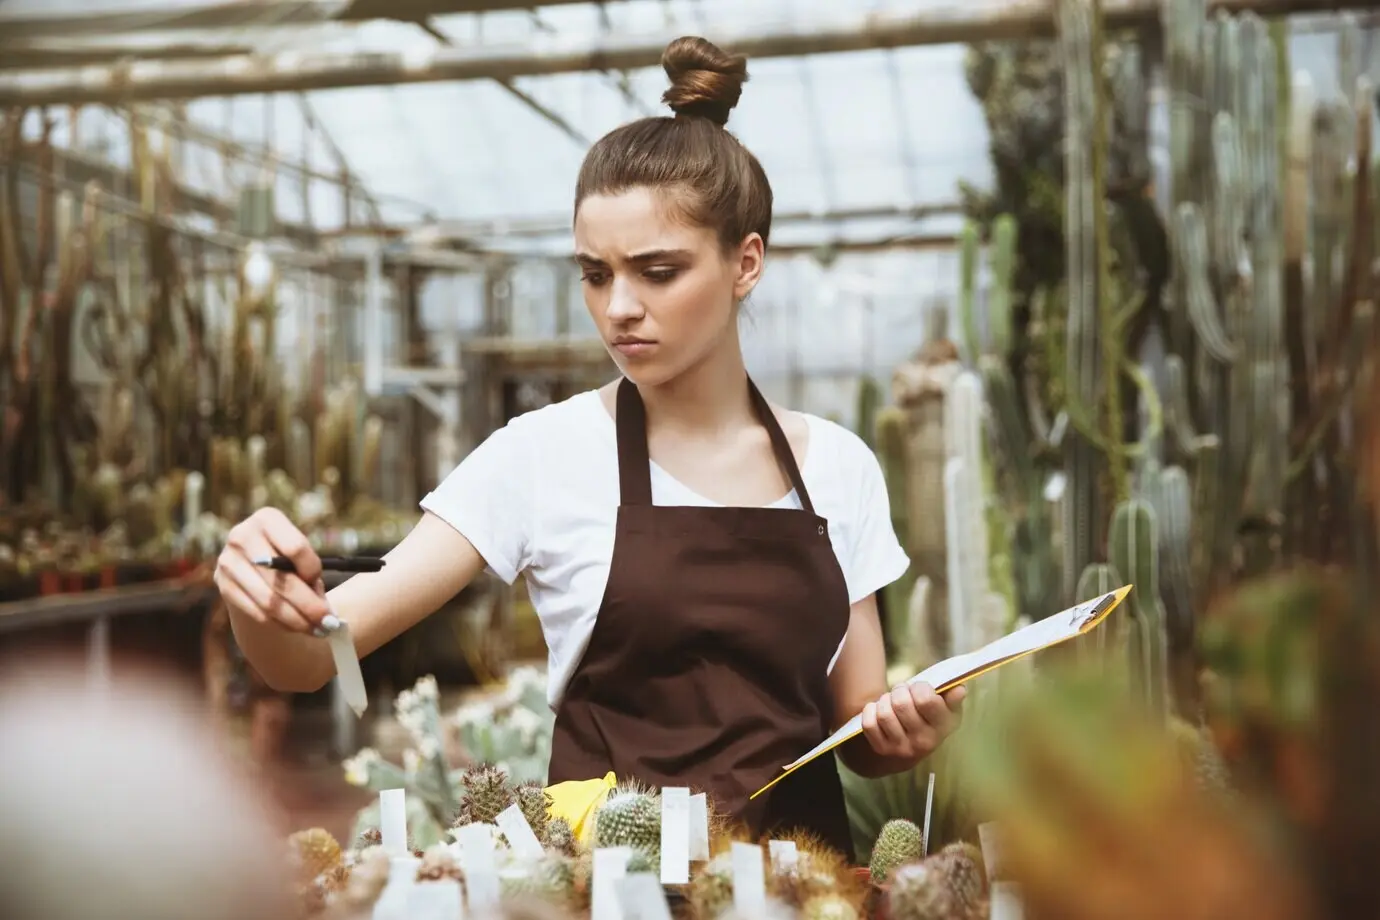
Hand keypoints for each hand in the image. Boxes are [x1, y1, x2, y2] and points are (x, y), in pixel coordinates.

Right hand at [213, 507, 331, 634]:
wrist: (254, 569)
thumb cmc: (287, 560)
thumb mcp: (301, 558)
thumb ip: (312, 576)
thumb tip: (328, 613)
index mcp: (267, 519)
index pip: (295, 547)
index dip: (312, 569)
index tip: (320, 583)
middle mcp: (242, 536)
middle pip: (281, 579)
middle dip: (309, 605)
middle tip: (329, 623)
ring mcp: (228, 562)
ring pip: (269, 601)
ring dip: (298, 620)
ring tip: (319, 629)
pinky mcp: (223, 586)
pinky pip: (257, 612)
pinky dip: (281, 624)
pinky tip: (298, 627)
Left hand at [860, 681, 965, 761]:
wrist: (911, 748)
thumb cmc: (931, 718)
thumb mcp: (947, 709)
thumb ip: (953, 697)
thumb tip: (959, 689)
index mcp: (943, 727)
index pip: (925, 700)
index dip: (919, 687)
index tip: (920, 688)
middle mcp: (924, 742)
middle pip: (901, 703)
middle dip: (899, 690)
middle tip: (902, 692)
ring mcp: (902, 748)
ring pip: (884, 712)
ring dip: (885, 700)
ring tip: (891, 701)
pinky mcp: (882, 749)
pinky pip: (869, 722)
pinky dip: (871, 710)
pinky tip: (879, 711)